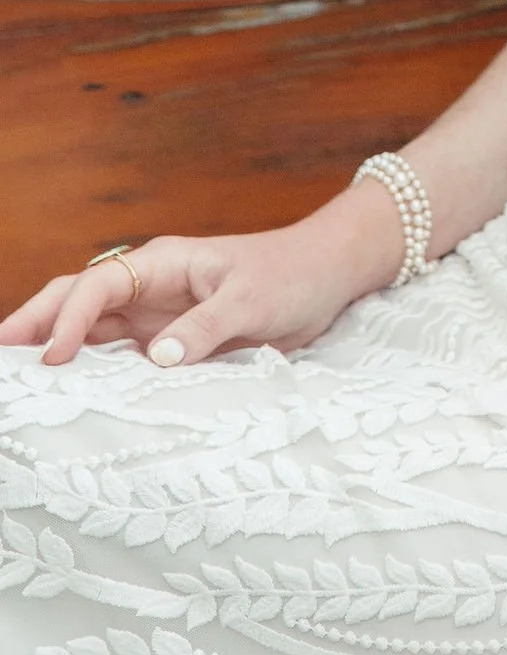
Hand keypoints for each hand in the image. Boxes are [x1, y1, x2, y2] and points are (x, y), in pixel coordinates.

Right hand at [0, 189, 403, 370]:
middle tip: (0, 355)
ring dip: (56, 346)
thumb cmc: (290, 277)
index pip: (100, 284)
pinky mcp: (170, 339)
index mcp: (165, 263)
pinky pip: (121, 353)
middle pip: (78, 298)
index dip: (71, 318)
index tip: (53, 357)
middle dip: (35, 321)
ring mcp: (157, 313)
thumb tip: (156, 358)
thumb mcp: (252, 301)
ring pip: (92, 327)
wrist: (325, 277)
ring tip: (19, 378)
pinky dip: (92, 368)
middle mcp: (151, 286)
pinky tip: (70, 391)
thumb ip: (205, 328)